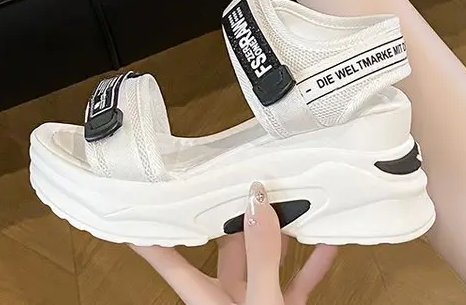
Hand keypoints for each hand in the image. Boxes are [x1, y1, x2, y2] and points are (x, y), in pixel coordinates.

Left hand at [131, 182, 336, 303]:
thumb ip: (261, 257)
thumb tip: (256, 200)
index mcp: (207, 299)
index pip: (169, 258)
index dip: (150, 233)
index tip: (136, 200)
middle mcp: (227, 299)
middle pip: (225, 246)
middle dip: (233, 212)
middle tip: (239, 173)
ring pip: (264, 259)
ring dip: (279, 231)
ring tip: (289, 195)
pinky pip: (297, 281)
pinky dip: (312, 261)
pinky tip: (329, 239)